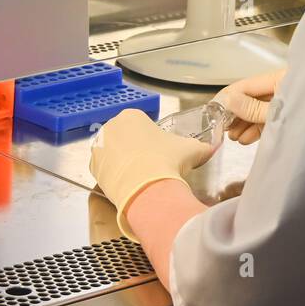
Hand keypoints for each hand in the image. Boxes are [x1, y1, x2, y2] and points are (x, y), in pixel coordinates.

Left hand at [89, 108, 213, 240]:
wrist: (147, 189)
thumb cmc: (167, 160)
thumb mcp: (191, 150)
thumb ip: (201, 147)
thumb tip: (211, 148)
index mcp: (132, 115)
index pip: (142, 124)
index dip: (153, 139)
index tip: (161, 152)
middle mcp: (111, 127)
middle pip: (125, 137)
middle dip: (136, 149)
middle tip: (152, 164)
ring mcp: (99, 148)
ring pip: (114, 154)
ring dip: (125, 162)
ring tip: (141, 177)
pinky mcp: (92, 169)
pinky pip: (106, 170)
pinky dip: (116, 177)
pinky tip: (130, 185)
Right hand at [215, 68, 285, 144]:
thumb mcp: (277, 113)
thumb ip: (253, 108)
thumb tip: (228, 100)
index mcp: (282, 78)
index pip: (247, 84)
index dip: (229, 96)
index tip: (213, 109)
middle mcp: (283, 86)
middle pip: (252, 97)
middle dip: (237, 113)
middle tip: (223, 127)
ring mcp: (288, 102)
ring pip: (259, 109)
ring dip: (245, 123)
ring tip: (233, 136)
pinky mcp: (291, 116)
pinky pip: (269, 119)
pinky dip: (257, 128)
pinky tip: (245, 138)